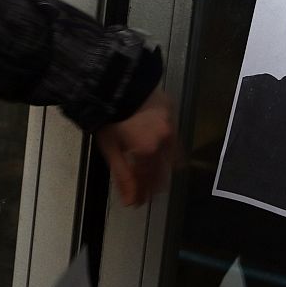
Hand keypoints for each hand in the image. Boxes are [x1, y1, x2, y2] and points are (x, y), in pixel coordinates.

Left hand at [96, 87, 178, 207]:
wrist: (118, 83)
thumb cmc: (110, 118)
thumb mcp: (111, 149)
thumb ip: (123, 176)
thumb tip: (130, 201)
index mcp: (148, 151)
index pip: (148, 181)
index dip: (142, 194)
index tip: (136, 203)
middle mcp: (165, 142)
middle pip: (162, 172)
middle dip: (153, 185)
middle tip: (145, 193)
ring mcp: (172, 127)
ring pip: (173, 157)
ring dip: (163, 169)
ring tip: (153, 176)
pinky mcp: (173, 114)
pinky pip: (175, 139)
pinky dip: (169, 150)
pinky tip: (161, 152)